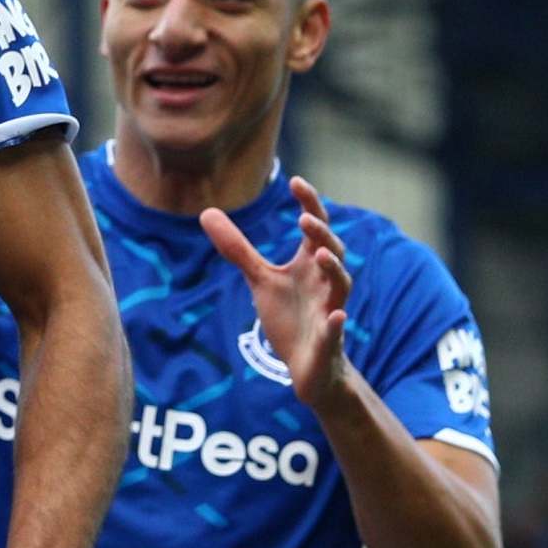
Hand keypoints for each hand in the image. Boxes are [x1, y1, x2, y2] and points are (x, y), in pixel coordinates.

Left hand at [199, 175, 353, 411]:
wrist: (307, 367)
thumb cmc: (289, 317)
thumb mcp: (260, 280)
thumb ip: (238, 249)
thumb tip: (207, 212)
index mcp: (309, 264)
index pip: (315, 228)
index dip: (310, 204)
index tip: (296, 181)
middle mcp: (324, 282)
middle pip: (331, 251)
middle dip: (321, 235)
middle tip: (305, 219)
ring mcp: (329, 309)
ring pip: (340, 286)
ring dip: (333, 269)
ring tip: (319, 254)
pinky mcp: (328, 340)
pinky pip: (336, 330)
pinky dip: (336, 322)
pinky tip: (337, 316)